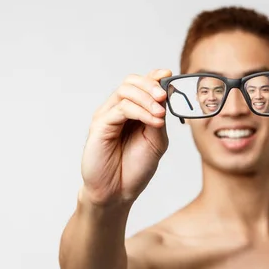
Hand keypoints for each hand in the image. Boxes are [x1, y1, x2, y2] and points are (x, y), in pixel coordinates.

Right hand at [80, 69, 171, 205]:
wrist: (117, 192)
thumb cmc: (135, 169)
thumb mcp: (157, 142)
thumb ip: (160, 120)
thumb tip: (165, 99)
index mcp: (133, 112)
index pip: (141, 85)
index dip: (154, 77)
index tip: (169, 75)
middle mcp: (118, 110)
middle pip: (131, 82)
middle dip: (151, 85)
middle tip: (164, 96)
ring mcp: (107, 116)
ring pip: (125, 91)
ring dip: (147, 99)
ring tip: (161, 115)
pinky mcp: (99, 125)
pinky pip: (121, 109)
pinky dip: (140, 112)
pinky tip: (154, 122)